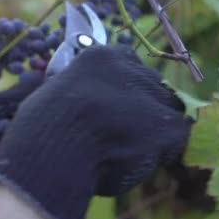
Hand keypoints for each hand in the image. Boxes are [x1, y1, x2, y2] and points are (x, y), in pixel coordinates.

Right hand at [0, 45, 190, 218]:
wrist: (56, 144)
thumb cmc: (43, 126)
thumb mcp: (54, 93)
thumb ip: (78, 91)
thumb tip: (80, 100)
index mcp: (102, 58)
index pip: (129, 69)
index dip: (126, 93)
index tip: (116, 110)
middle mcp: (132, 68)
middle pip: (152, 89)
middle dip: (142, 111)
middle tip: (121, 136)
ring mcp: (152, 97)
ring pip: (166, 114)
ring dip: (152, 133)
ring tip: (124, 151)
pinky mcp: (166, 126)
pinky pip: (175, 141)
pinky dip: (159, 153)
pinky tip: (132, 161)